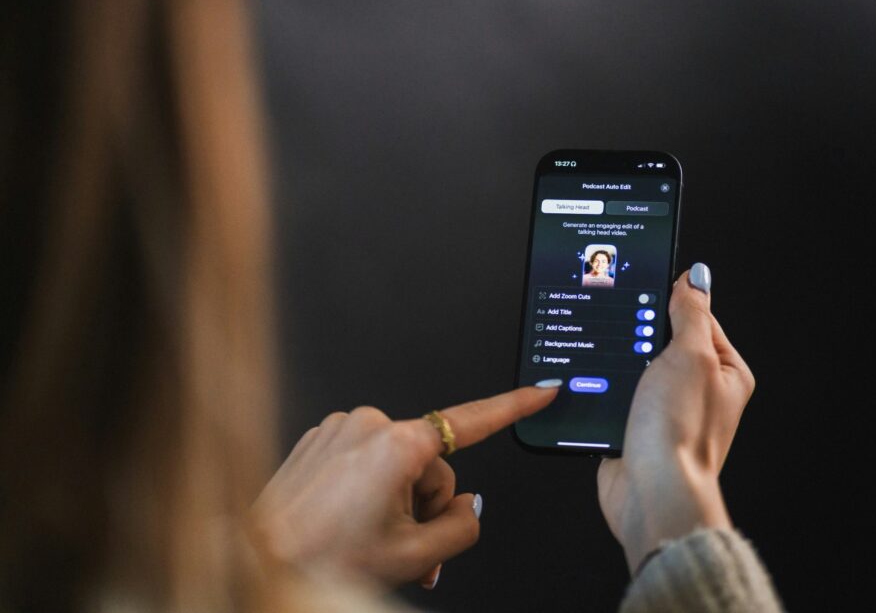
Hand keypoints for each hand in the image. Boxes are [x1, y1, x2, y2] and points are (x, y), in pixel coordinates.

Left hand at [250, 386, 557, 587]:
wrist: (258, 560)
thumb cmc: (321, 559)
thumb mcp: (413, 556)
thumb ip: (462, 527)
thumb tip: (468, 506)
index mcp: (398, 445)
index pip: (471, 421)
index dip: (513, 407)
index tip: (541, 391)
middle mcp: (369, 424)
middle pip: (430, 464)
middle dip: (424, 506)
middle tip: (404, 548)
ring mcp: (340, 428)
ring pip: (396, 464)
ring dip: (394, 503)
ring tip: (368, 542)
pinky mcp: (321, 438)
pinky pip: (364, 459)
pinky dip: (366, 490)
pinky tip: (348, 524)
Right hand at [597, 263, 755, 573]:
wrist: (651, 492)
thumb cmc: (680, 434)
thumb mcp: (690, 356)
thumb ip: (691, 313)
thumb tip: (695, 277)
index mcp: (725, 371)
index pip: (698, 317)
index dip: (669, 302)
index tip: (644, 291)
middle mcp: (700, 392)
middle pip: (662, 342)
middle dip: (638, 338)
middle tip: (626, 338)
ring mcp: (667, 411)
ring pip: (635, 369)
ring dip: (619, 368)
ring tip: (617, 373)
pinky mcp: (638, 429)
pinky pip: (617, 397)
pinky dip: (605, 392)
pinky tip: (600, 391)